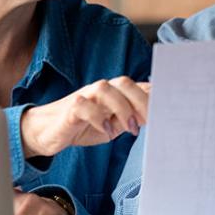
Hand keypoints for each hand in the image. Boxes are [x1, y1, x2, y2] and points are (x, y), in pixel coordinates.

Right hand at [20, 77, 149, 157]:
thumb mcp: (111, 126)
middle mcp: (100, 90)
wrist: (45, 132)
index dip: (154, 95)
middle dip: (141, 100)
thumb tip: (154, 119)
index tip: (169, 108)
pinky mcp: (70, 109)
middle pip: (124, 82)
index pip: (136, 86)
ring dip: (122, 108)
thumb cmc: (80, 127)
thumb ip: (129, 120)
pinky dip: (98, 117)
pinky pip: (84, 106)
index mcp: (113, 93)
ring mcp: (84, 96)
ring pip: (105, 88)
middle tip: (150, 121)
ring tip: (130, 130)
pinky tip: (107, 131)